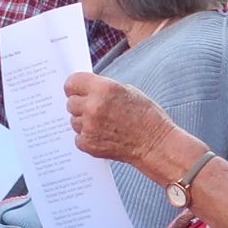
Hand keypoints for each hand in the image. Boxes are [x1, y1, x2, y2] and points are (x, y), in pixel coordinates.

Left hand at [63, 72, 177, 167]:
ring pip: (73, 120)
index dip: (74, 87)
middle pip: (71, 102)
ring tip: (105, 124)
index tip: (76, 90)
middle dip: (81, 105)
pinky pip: (78, 137)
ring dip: (84, 122)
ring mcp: (89, 127)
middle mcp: (93, 107)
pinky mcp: (88, 144)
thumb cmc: (147, 116)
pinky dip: (88, 137)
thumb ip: (103, 88)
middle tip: (96, 110)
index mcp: (103, 89)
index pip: (72, 82)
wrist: (156, 144)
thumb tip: (85, 89)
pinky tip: (104, 136)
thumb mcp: (128, 91)